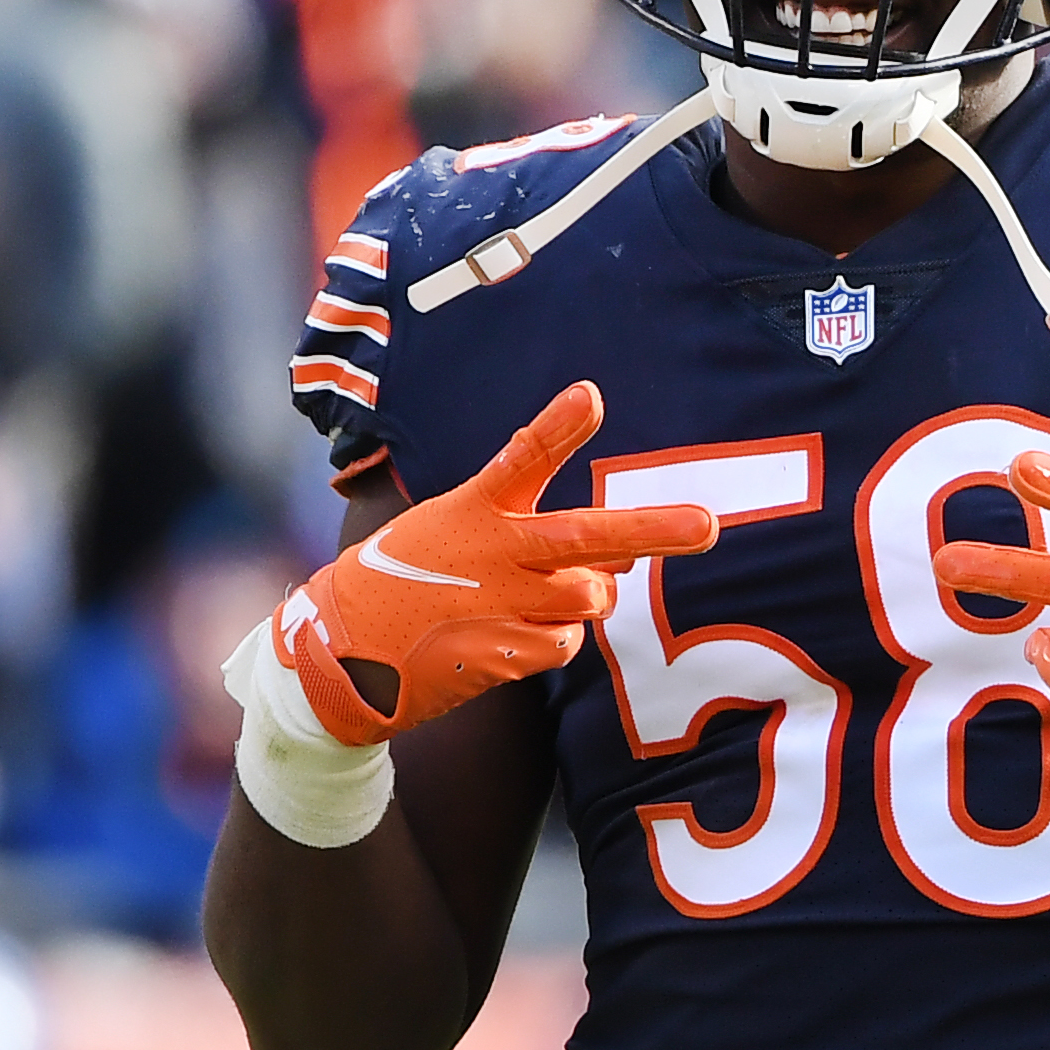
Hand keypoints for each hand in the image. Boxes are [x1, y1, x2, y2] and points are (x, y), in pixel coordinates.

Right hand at [278, 382, 716, 745]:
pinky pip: (568, 643)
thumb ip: (538, 535)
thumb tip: (621, 560)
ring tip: (533, 595)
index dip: (559, 427)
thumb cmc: (412, 577)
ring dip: (585, 596)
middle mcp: (495, 553)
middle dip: (654, 530)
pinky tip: (508, 635)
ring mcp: (503, 605)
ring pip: (591, 597)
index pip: (521, 458)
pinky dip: (554, 638)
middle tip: (708, 526)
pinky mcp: (505, 653)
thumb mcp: (457, 529)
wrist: (342, 652)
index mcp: (474, 508)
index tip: (591, 396)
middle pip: (587, 537)